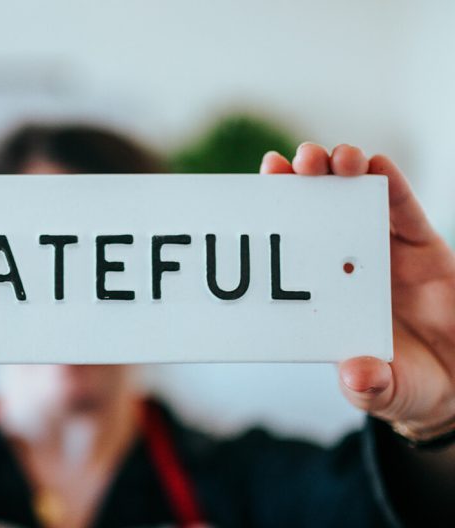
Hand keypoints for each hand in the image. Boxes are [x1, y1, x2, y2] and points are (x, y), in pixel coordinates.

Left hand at [261, 143, 454, 438]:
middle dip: (301, 180)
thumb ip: (370, 385)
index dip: (274, 215)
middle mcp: (344, 263)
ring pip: (356, 198)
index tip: (257, 189)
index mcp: (323, 292)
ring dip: (341, 171)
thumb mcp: (384, 389)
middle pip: (316, 209)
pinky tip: (375, 165)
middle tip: (290, 164)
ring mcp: (381, 250)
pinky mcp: (421, 244)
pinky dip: (390, 183)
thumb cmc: (404, 382)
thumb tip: (357, 376)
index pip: (290, 246)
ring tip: (332, 160)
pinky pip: (403, 208)